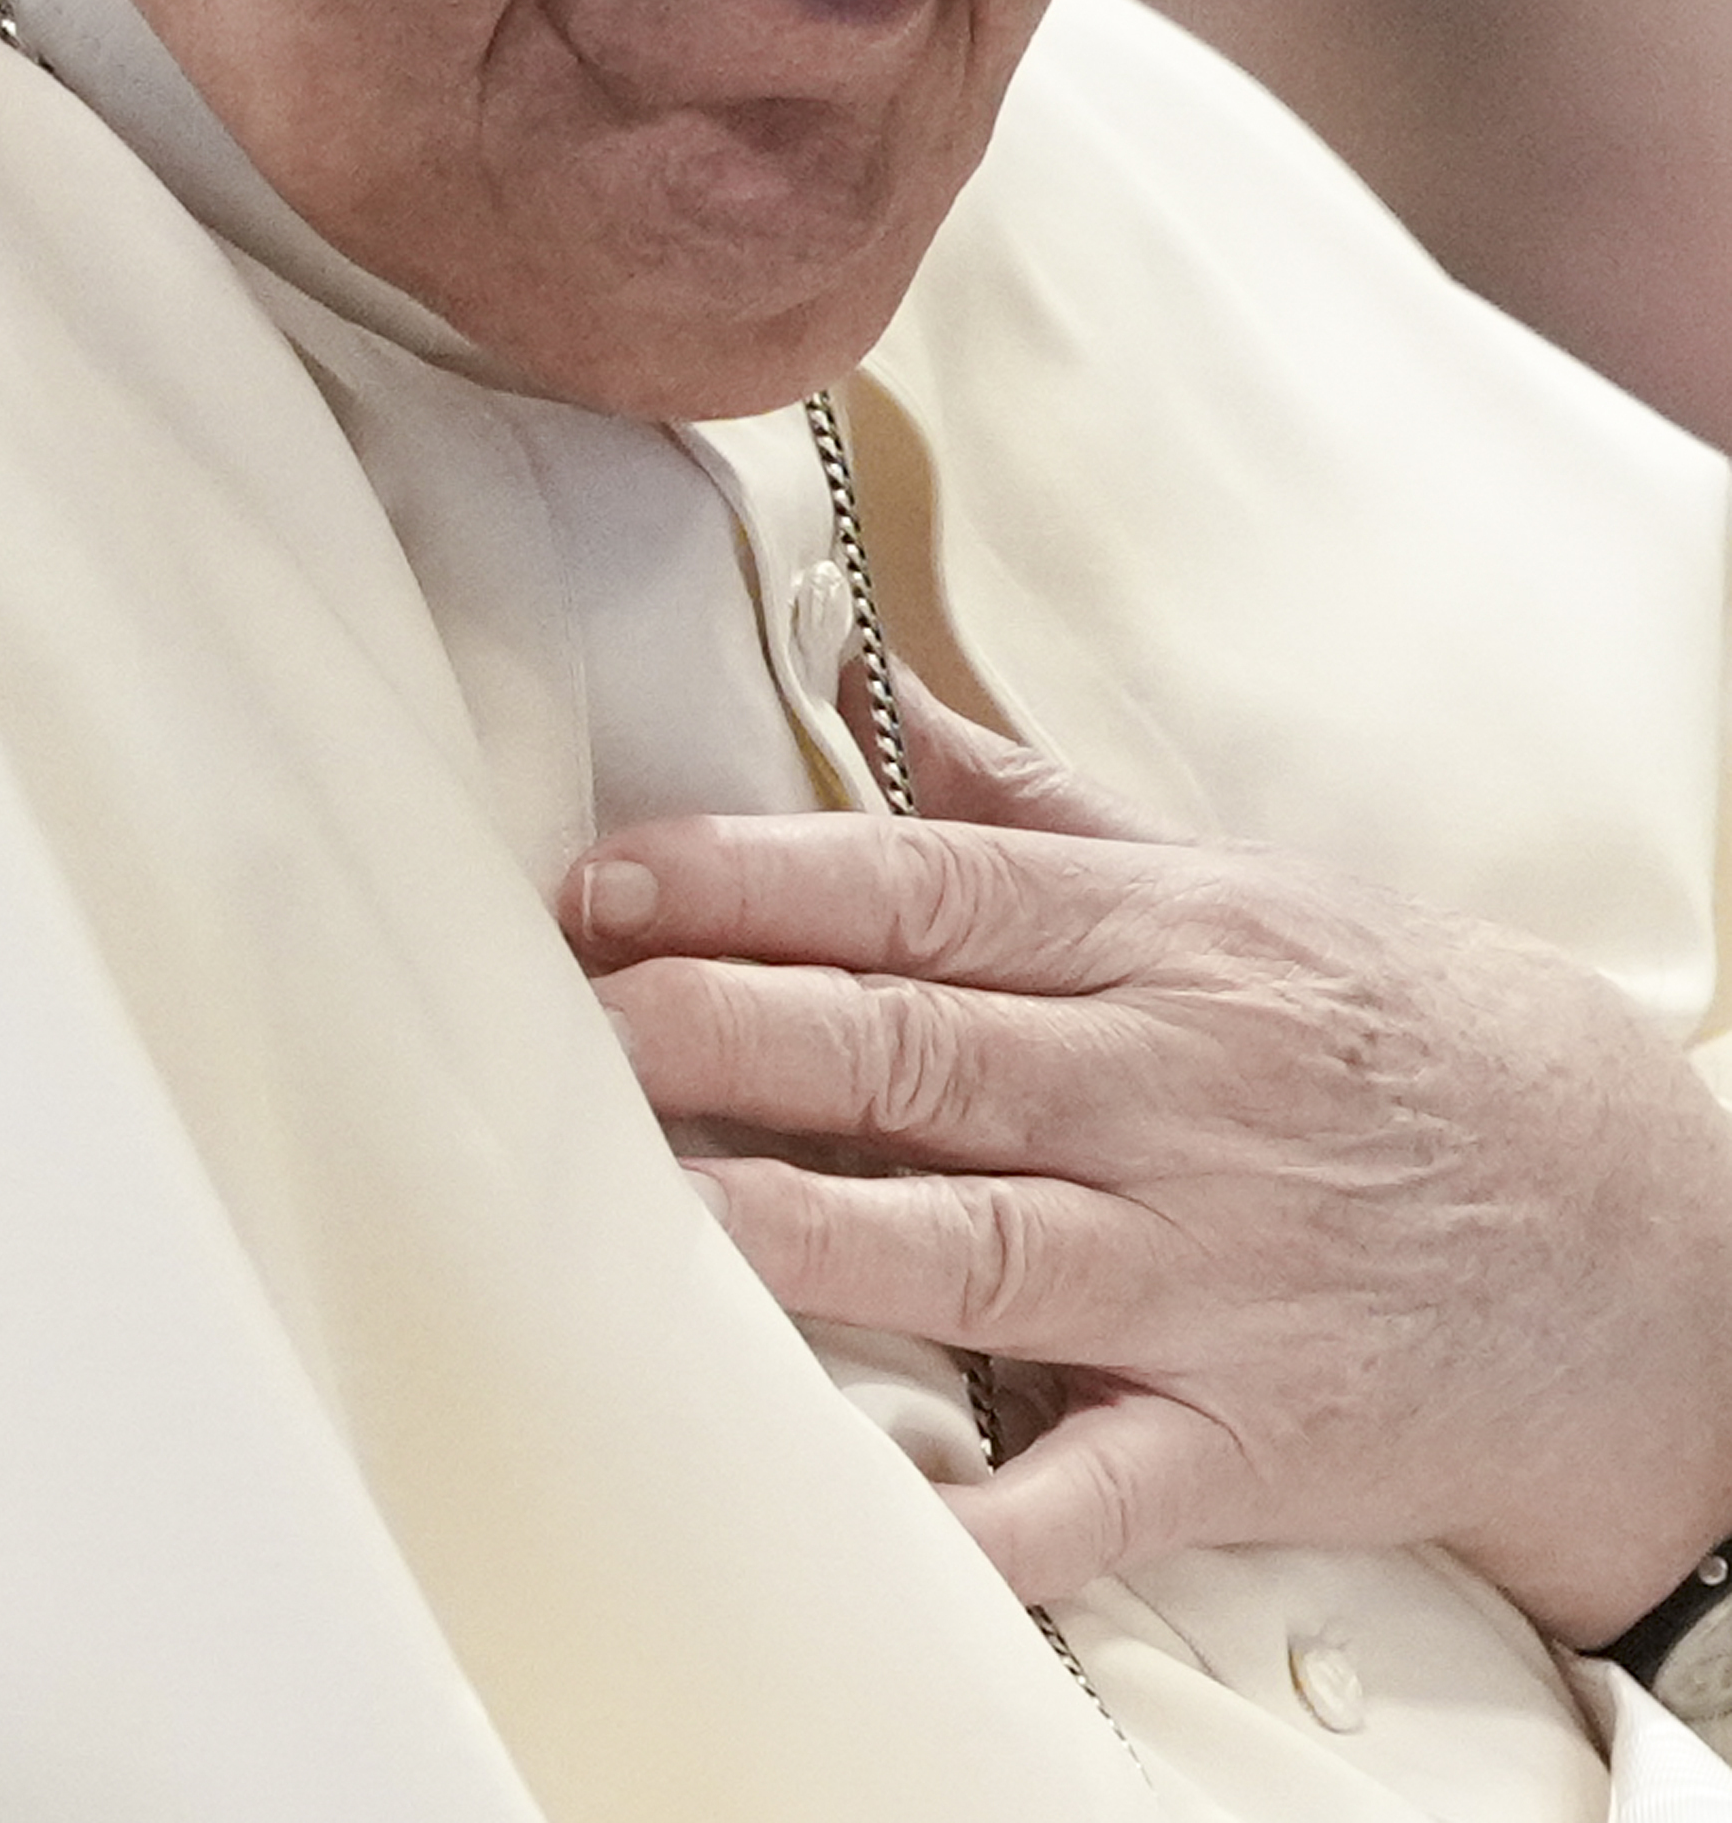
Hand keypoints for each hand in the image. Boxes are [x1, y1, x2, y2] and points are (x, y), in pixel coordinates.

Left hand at [565, 677, 1731, 1633]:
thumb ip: (1032, 803)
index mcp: (1155, 943)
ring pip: (978, 1244)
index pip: (921, 894)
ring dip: (808, 1235)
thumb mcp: (1227, 885)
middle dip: (731, 1032)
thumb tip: (863, 691)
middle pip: (917, 1050)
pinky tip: (877, 1507)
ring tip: (653, 1214)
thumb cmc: (1380, 1035)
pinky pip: (1101, 1486)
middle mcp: (1168, 1092)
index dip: (752, 884)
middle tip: (576, 1021)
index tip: (606, 885)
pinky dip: (993, 1510)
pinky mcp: (1248, 1434)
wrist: (1631, 1235)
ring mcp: (1206, 1268)